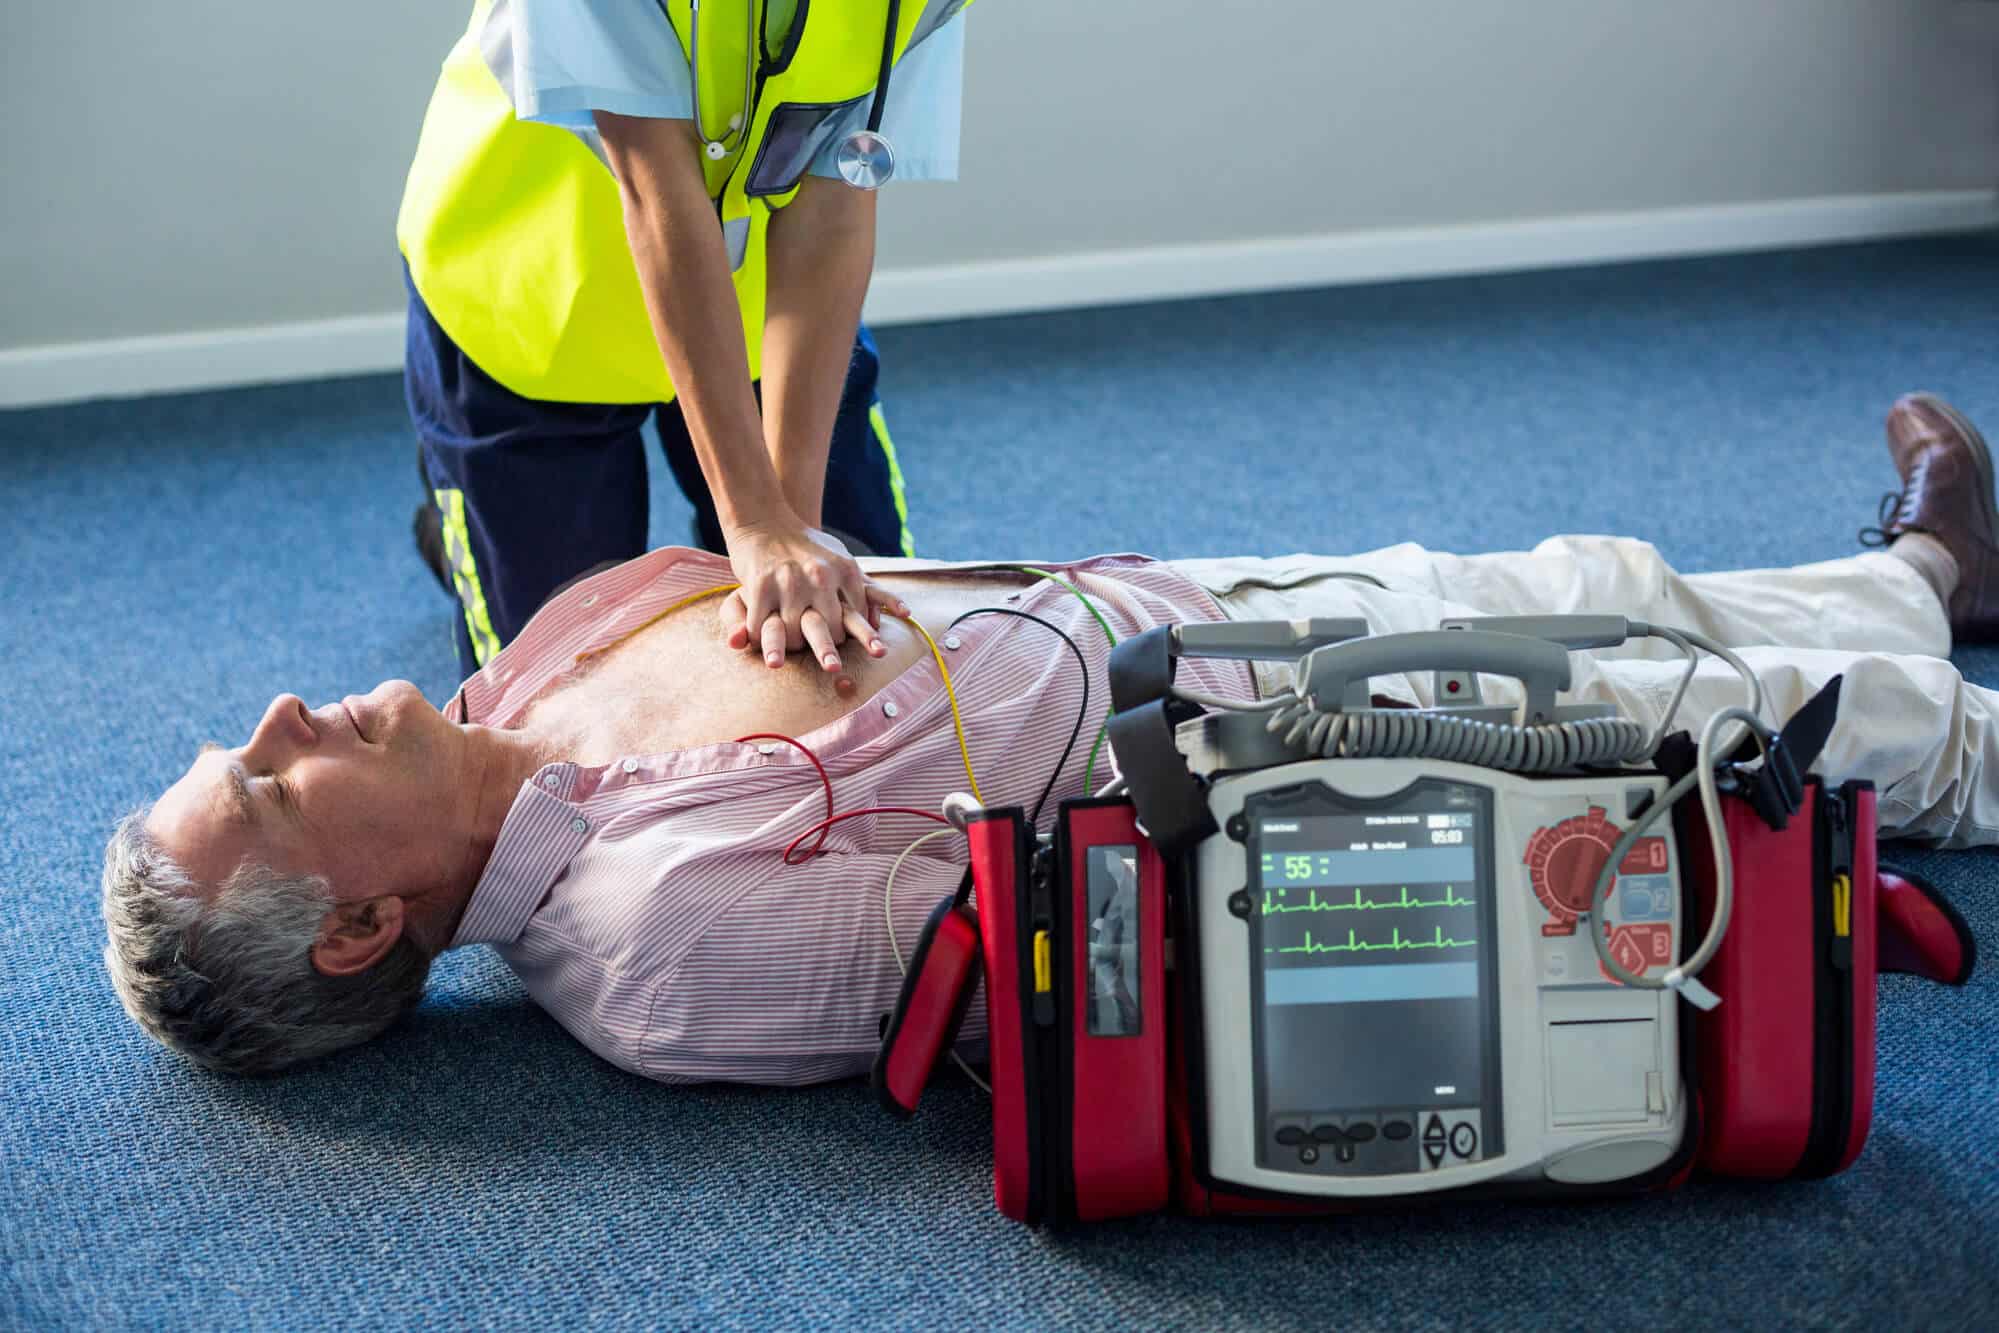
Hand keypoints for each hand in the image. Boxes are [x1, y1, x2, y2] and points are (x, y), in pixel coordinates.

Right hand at [721, 517, 906, 671]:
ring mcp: (790, 582)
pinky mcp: (761, 586)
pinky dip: (762, 641)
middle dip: (830, 649)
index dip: (857, 633)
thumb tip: (888, 616)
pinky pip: (763, 624)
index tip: (855, 648)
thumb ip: (864, 586)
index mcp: (845, 568)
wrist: (765, 519)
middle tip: (835, 669)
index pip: (858, 612)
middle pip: (831, 626)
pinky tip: (762, 653)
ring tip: (787, 663)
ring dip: (793, 647)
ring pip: (796, 630)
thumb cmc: (807, 544)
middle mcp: (820, 575)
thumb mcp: (840, 557)